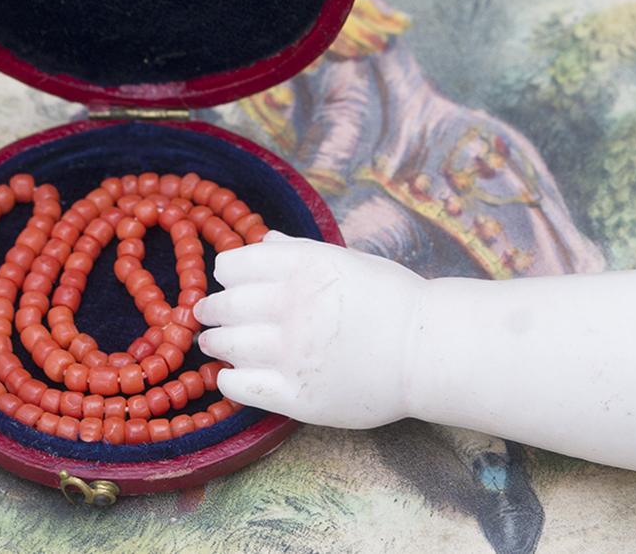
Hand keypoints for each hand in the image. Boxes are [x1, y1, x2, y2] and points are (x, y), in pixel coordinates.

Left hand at [195, 231, 424, 427]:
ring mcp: (293, 353)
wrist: (427, 350)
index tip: (228, 282)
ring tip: (212, 343)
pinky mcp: (298, 396)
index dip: (227, 274)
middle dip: (213, 309)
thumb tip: (264, 240)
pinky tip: (230, 376)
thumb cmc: (389, 298)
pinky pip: (241, 387)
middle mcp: (292, 305)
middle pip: (224, 305)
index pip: (233, 266)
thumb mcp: (346, 259)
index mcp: (302, 266)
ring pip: (225, 345)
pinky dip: (228, 379)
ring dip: (213, 342)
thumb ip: (299, 250)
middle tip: (207, 314)